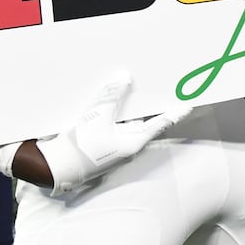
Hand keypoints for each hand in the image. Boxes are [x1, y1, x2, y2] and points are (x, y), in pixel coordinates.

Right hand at [36, 72, 192, 193]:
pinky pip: (114, 126)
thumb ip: (113, 96)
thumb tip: (124, 78)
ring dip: (129, 109)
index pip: (161, 123)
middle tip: (158, 89)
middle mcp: (128, 146)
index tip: (188, 105)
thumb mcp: (98, 116)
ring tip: (132, 90)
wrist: (55, 167)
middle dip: (149, 105)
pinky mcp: (102, 146)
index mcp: (134, 142)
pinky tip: (110, 102)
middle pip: (144, 121)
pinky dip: (115, 114)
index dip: (174, 112)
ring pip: (127, 123)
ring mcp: (115, 147)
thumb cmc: (80, 147)